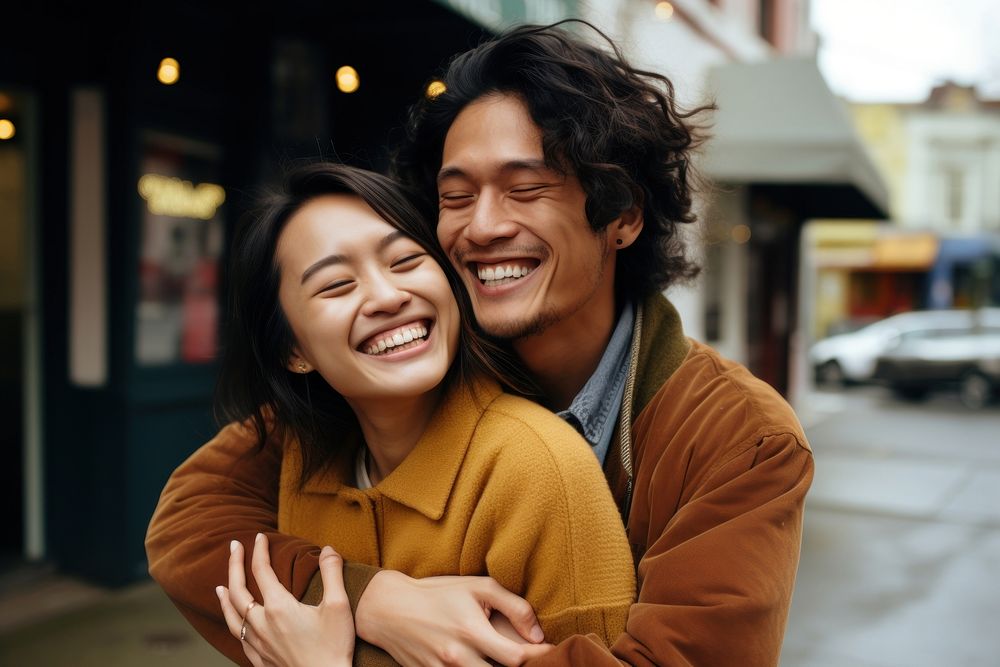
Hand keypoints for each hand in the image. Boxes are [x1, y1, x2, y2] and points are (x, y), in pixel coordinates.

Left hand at [216, 533, 353, 666]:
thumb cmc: (334, 647)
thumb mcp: (339, 605)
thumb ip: (332, 572)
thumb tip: (327, 548)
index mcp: (279, 607)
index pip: (262, 570)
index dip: (259, 550)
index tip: (260, 536)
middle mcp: (262, 624)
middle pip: (238, 590)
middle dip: (234, 565)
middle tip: (233, 547)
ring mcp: (258, 643)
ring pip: (231, 615)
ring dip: (225, 597)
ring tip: (220, 585)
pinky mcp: (259, 659)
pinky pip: (237, 637)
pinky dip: (232, 623)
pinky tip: (236, 623)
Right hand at [355, 570, 554, 666]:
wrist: (390, 608)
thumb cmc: (439, 594)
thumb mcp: (478, 587)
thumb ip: (514, 606)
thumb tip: (539, 634)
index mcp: (471, 631)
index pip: (517, 657)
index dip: (539, 658)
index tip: (552, 653)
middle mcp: (457, 656)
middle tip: (534, 661)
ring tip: (506, 662)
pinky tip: (481, 664)